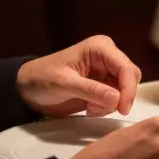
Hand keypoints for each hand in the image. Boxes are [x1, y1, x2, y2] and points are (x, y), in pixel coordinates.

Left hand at [16, 35, 141, 116]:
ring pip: (125, 90)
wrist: (27, 89)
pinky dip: (105, 107)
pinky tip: (88, 108)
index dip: (128, 88)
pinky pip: (116, 98)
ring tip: (89, 108)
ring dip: (110, 104)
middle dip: (120, 96)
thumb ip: (91, 90)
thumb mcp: (64, 84)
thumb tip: (117, 98)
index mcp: (100, 48)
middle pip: (130, 78)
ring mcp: (106, 71)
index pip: (125, 67)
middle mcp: (107, 57)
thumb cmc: (42, 79)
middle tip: (99, 110)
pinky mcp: (103, 85)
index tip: (122, 108)